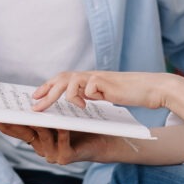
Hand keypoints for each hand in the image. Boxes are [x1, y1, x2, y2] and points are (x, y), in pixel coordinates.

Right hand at [0, 122, 116, 164]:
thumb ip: (45, 111)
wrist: (106, 140)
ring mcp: (53, 155)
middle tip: (4, 112)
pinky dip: (61, 133)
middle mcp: (42, 148)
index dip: (5, 123)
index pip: (17, 130)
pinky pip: (61, 143)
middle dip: (15, 122)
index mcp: (37, 139)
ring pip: (43, 136)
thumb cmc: (82, 125)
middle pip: (25, 134)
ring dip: (40, 123)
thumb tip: (28, 97)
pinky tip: (62, 124)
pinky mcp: (67, 158)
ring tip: (35, 111)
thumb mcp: (60, 115)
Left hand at [32, 71, 172, 111]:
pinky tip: (85, 106)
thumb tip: (74, 100)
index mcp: (89, 79)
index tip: (35, 96)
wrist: (150, 88)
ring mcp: (98, 78)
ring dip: (58, 94)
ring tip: (49, 107)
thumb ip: (89, 95)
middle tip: (34, 105)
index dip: (48, 86)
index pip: (63, 79)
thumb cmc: (129, 93)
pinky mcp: (106, 82)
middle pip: (62, 79)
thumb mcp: (104, 95)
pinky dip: (81, 96)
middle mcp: (91, 76)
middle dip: (46, 91)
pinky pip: (87, 88)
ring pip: (70, 80)